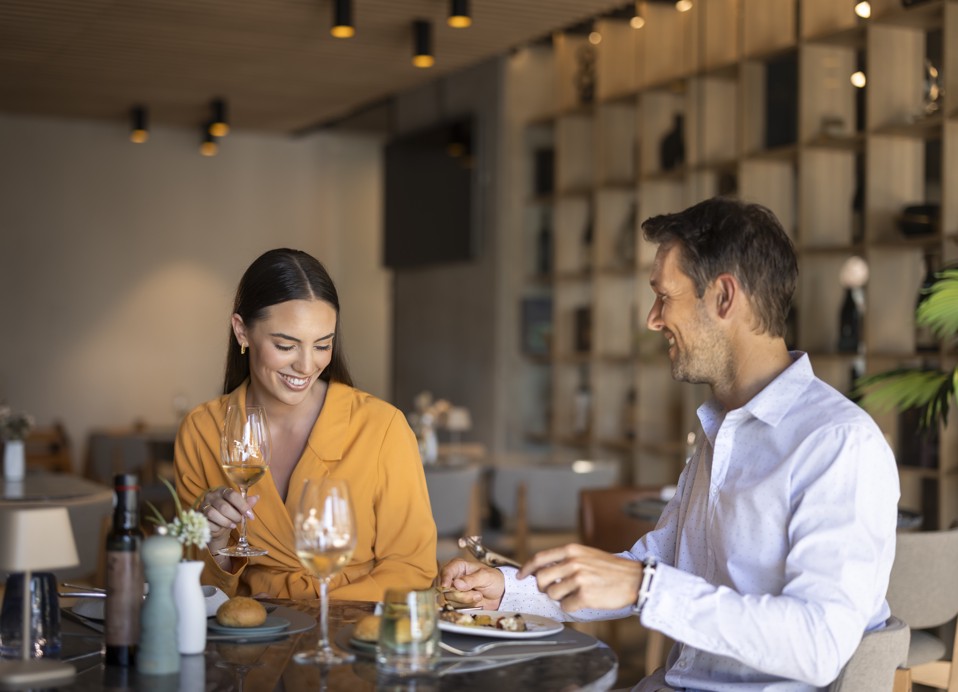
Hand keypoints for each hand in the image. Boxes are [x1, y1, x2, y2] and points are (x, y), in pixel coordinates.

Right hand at [199, 487, 259, 555]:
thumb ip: (246, 503)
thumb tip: (256, 498)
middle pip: (224, 506)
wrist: (216, 526)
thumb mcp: (238, 508)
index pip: (233, 495)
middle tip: (239, 521)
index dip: (243, 506)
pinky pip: (207, 522)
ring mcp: (203, 506)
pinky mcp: (199, 516)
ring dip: (226, 522)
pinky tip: (221, 528)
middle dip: (235, 516)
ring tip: (232, 525)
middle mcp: (211, 496)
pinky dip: (217, 527)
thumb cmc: (228, 513)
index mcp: (223, 491)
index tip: (250, 516)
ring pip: (214, 514)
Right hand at [440, 558, 504, 609]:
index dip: (445, 578)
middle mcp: (454, 579)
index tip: (446, 585)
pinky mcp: (458, 603)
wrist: (501, 594)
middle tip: (477, 594)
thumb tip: (457, 583)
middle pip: (447, 588)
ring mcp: (455, 592)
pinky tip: (476, 602)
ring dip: (467, 600)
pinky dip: (467, 606)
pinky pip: (456, 607)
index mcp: (459, 567)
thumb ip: (472, 579)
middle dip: (462, 594)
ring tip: (479, 596)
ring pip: (452, 599)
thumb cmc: (494, 579)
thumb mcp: (486, 576)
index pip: (447, 570)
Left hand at [517, 543, 642, 612]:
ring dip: (560, 598)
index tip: (520, 576)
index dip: (526, 569)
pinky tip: (582, 602)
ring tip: (575, 594)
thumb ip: (567, 560)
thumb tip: (544, 570)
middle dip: (543, 588)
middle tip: (552, 590)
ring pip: (552, 594)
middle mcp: (573, 563)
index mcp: (572, 550)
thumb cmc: (611, 569)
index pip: (539, 559)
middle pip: (541, 579)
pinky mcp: (585, 596)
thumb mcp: (587, 555)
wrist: (635, 579)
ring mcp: (578, 579)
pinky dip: (571, 607)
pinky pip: (566, 606)